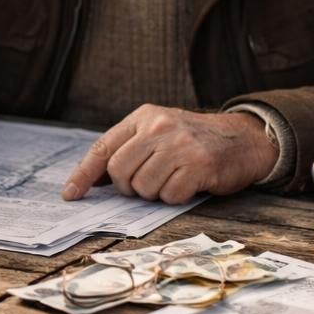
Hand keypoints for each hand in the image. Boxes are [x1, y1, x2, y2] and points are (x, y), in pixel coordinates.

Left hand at [61, 106, 276, 203]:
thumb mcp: (158, 133)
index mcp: (144, 116)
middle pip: (119, 172)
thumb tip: (92, 180)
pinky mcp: (198, 165)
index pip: (103, 147)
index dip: (83, 174)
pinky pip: (170, 196)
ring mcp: (179, 145)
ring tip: (171, 180)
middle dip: (128, 187)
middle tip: (147, 183)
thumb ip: (128, 150)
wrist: (243, 140)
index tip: (71, 194)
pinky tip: (188, 184)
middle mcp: (159, 127)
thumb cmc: (193, 141)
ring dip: (154, 193)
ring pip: (143, 187)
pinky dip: (175, 197)